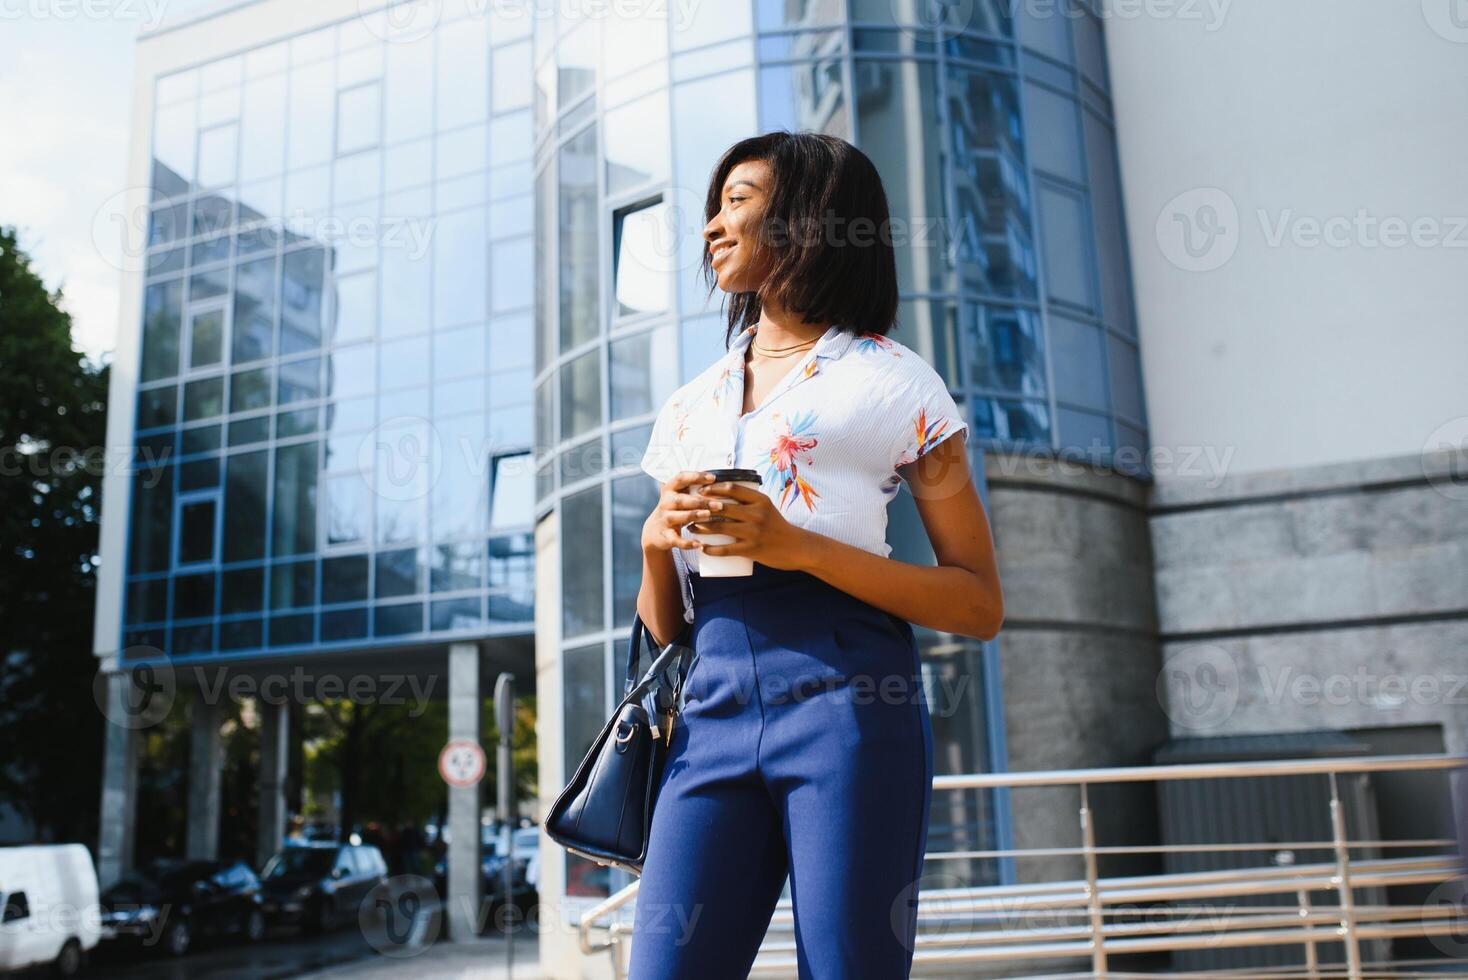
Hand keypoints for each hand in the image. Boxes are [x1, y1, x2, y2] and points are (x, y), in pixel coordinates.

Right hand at [642, 471, 717, 552]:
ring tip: (708, 515)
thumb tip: (722, 481)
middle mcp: (665, 503)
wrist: (655, 532)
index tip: (713, 478)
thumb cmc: (675, 510)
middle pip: (681, 500)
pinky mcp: (666, 536)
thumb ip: (694, 488)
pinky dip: (687, 543)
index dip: (696, 476)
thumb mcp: (680, 496)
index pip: (681, 478)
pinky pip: (676, 540)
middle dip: (700, 501)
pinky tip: (698, 544)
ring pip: (678, 517)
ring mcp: (664, 520)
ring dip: (693, 515)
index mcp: (670, 490)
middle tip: (719, 504)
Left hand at [689, 480, 810, 570]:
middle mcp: (757, 514)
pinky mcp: (751, 549)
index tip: (700, 490)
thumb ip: (749, 500)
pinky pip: (726, 549)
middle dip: (702, 508)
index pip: (732, 488)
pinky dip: (711, 549)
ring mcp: (754, 532)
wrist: (795, 547)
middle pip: (722, 507)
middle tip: (690, 510)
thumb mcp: (766, 507)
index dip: (713, 488)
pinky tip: (702, 547)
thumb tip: (723, 492)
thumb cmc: (777, 525)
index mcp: (760, 500)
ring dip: (701, 527)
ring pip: (720, 527)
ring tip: (691, 527)